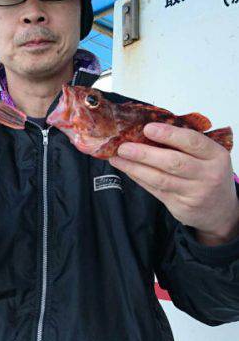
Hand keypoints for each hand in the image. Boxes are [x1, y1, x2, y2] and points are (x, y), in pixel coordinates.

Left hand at [109, 122, 238, 244]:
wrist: (222, 211)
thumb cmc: (210, 176)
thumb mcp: (209, 158)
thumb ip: (186, 146)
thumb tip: (149, 131)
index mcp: (216, 156)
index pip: (192, 142)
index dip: (169, 135)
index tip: (147, 128)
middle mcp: (208, 175)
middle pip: (173, 162)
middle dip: (145, 153)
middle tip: (124, 146)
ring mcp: (194, 193)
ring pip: (160, 179)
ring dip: (136, 168)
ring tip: (118, 158)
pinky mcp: (181, 206)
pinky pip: (156, 190)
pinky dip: (140, 179)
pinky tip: (128, 170)